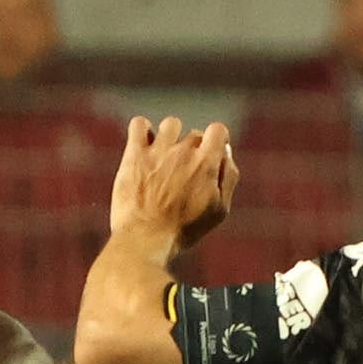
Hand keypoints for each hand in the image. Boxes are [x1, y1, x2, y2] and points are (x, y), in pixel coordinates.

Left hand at [108, 116, 238, 250]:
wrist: (145, 238)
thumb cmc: (184, 229)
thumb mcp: (219, 210)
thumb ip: (228, 177)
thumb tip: (226, 153)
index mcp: (206, 163)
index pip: (218, 130)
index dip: (216, 139)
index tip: (210, 152)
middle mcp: (183, 151)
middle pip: (194, 134)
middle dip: (193, 150)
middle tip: (184, 175)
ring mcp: (158, 151)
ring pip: (171, 124)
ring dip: (171, 137)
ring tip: (165, 157)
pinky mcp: (134, 155)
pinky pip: (139, 125)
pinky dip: (143, 130)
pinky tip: (144, 145)